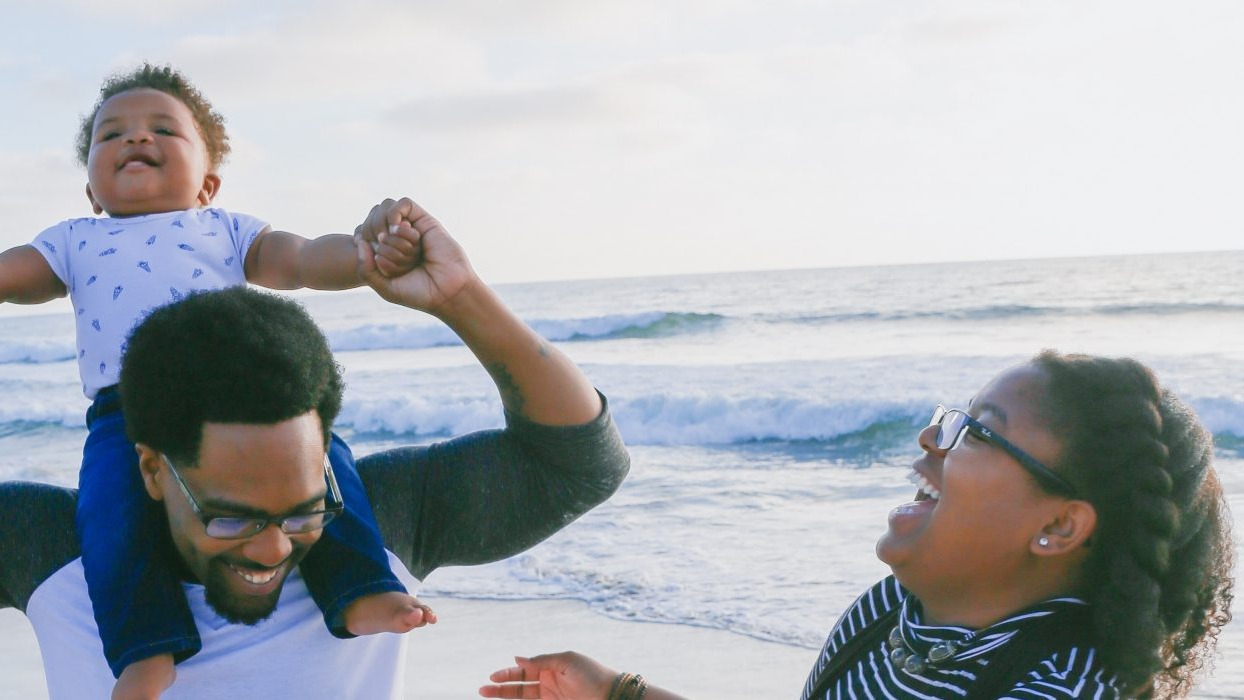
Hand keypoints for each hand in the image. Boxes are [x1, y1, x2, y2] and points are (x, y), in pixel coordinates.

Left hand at [354, 198, 475, 312]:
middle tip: (393, 257)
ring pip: (386, 212)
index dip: (361, 239)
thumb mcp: (385, 287)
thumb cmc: (418, 293)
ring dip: (388, 229)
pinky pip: (404, 204)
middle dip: (380, 242)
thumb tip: (361, 242)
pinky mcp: (425, 221)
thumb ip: (366, 269)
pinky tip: (398, 228)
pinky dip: (395, 213)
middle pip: (373, 224)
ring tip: (400, 246)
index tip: (370, 255)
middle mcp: (398, 240)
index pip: (363, 234)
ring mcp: (411, 229)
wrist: (447, 292)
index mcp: (387, 254)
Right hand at [479, 652, 616, 699]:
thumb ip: (542, 660)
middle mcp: (549, 682)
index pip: (525, 670)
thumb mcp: (567, 661)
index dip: (508, 673)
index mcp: (552, 666)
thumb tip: (518, 659)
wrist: (612, 696)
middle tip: (483, 689)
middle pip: (520, 686)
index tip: (493, 676)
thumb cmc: (592, 674)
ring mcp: (552, 697)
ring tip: (486, 694)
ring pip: (523, 697)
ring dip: (505, 696)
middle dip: (501, 687)